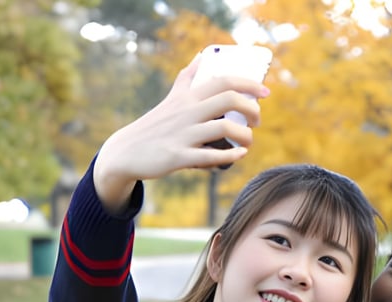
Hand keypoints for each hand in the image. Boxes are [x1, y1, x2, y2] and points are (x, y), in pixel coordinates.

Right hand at [93, 53, 269, 211]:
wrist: (126, 151)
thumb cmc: (157, 124)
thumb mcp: (172, 97)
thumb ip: (189, 77)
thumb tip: (202, 54)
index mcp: (188, 97)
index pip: (224, 81)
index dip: (248, 84)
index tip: (265, 93)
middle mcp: (187, 112)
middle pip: (229, 99)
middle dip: (252, 110)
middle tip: (257, 121)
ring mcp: (183, 134)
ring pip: (224, 128)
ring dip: (245, 136)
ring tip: (247, 142)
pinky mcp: (179, 156)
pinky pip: (210, 156)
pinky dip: (230, 156)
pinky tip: (240, 155)